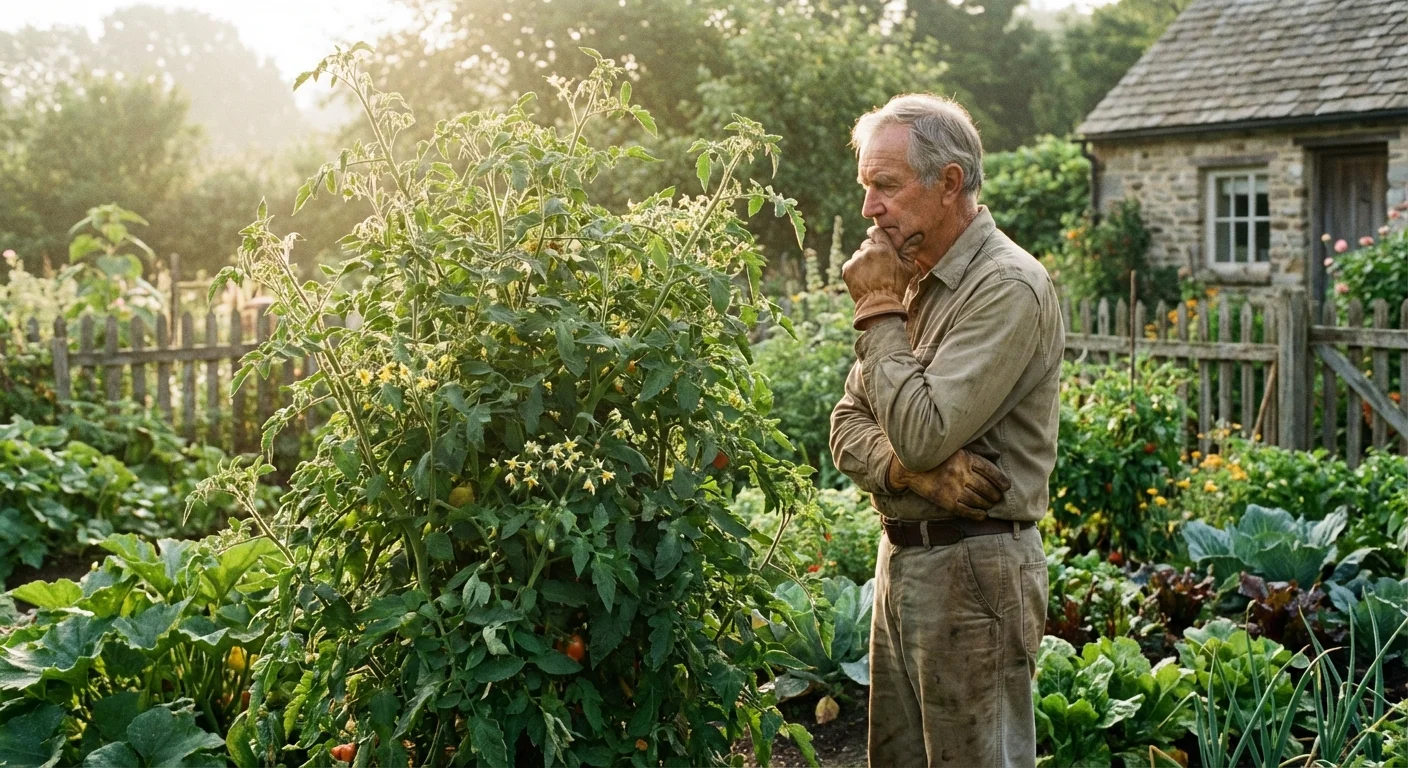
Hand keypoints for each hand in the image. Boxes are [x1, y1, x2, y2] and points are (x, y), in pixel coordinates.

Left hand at [841, 226, 918, 329]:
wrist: (879, 305)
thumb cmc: (896, 287)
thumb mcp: (907, 268)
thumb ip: (910, 250)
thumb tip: (918, 235)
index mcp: (884, 249)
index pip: (876, 232)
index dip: (876, 235)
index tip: (877, 240)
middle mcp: (868, 252)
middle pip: (866, 244)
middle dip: (871, 251)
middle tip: (878, 265)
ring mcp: (856, 261)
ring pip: (858, 254)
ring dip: (862, 261)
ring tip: (871, 275)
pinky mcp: (847, 270)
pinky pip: (850, 264)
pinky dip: (854, 270)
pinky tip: (863, 279)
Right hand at [888, 450, 1010, 519]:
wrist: (910, 467)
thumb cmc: (936, 457)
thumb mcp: (956, 450)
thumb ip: (973, 457)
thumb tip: (995, 463)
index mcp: (966, 458)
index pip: (992, 473)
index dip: (1002, 482)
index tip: (1005, 487)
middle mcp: (962, 473)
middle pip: (988, 489)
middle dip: (996, 495)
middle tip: (997, 497)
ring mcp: (954, 488)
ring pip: (980, 501)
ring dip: (988, 505)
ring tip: (989, 504)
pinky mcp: (947, 501)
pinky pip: (967, 511)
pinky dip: (978, 514)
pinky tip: (982, 514)